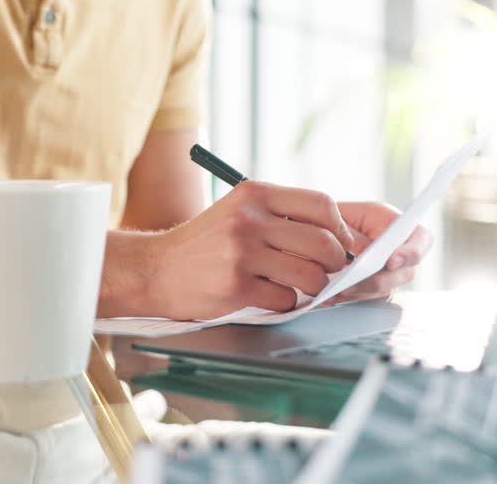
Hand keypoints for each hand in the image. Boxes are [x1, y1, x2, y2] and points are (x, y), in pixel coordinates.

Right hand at [141, 181, 356, 319]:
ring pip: (309, 275)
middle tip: (326, 271)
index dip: (339, 228)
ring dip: (313, 286)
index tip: (340, 243)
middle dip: (334, 262)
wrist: (156, 269)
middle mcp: (249, 219)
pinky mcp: (236, 286)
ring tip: (298, 285)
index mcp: (254, 194)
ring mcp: (242, 253)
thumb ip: (280, 215)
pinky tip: (269, 295)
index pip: (321, 204)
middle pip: (322, 242)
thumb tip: (336, 236)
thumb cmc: (206, 243)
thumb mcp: (238, 211)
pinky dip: (285, 302)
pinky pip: (285, 299)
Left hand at [321, 201, 431, 304]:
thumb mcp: (340, 217)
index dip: (413, 252)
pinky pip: (368, 296)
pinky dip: (352, 296)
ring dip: (365, 290)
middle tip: (359, 281)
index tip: (391, 261)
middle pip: (406, 271)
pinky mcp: (371, 286)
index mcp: (395, 224)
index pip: (421, 238)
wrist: (318, 228)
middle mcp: (396, 250)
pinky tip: (334, 293)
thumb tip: (364, 253)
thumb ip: (353, 233)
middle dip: (384, 280)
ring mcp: (386, 271)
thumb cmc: (333, 217)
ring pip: (387, 288)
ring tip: (340, 289)